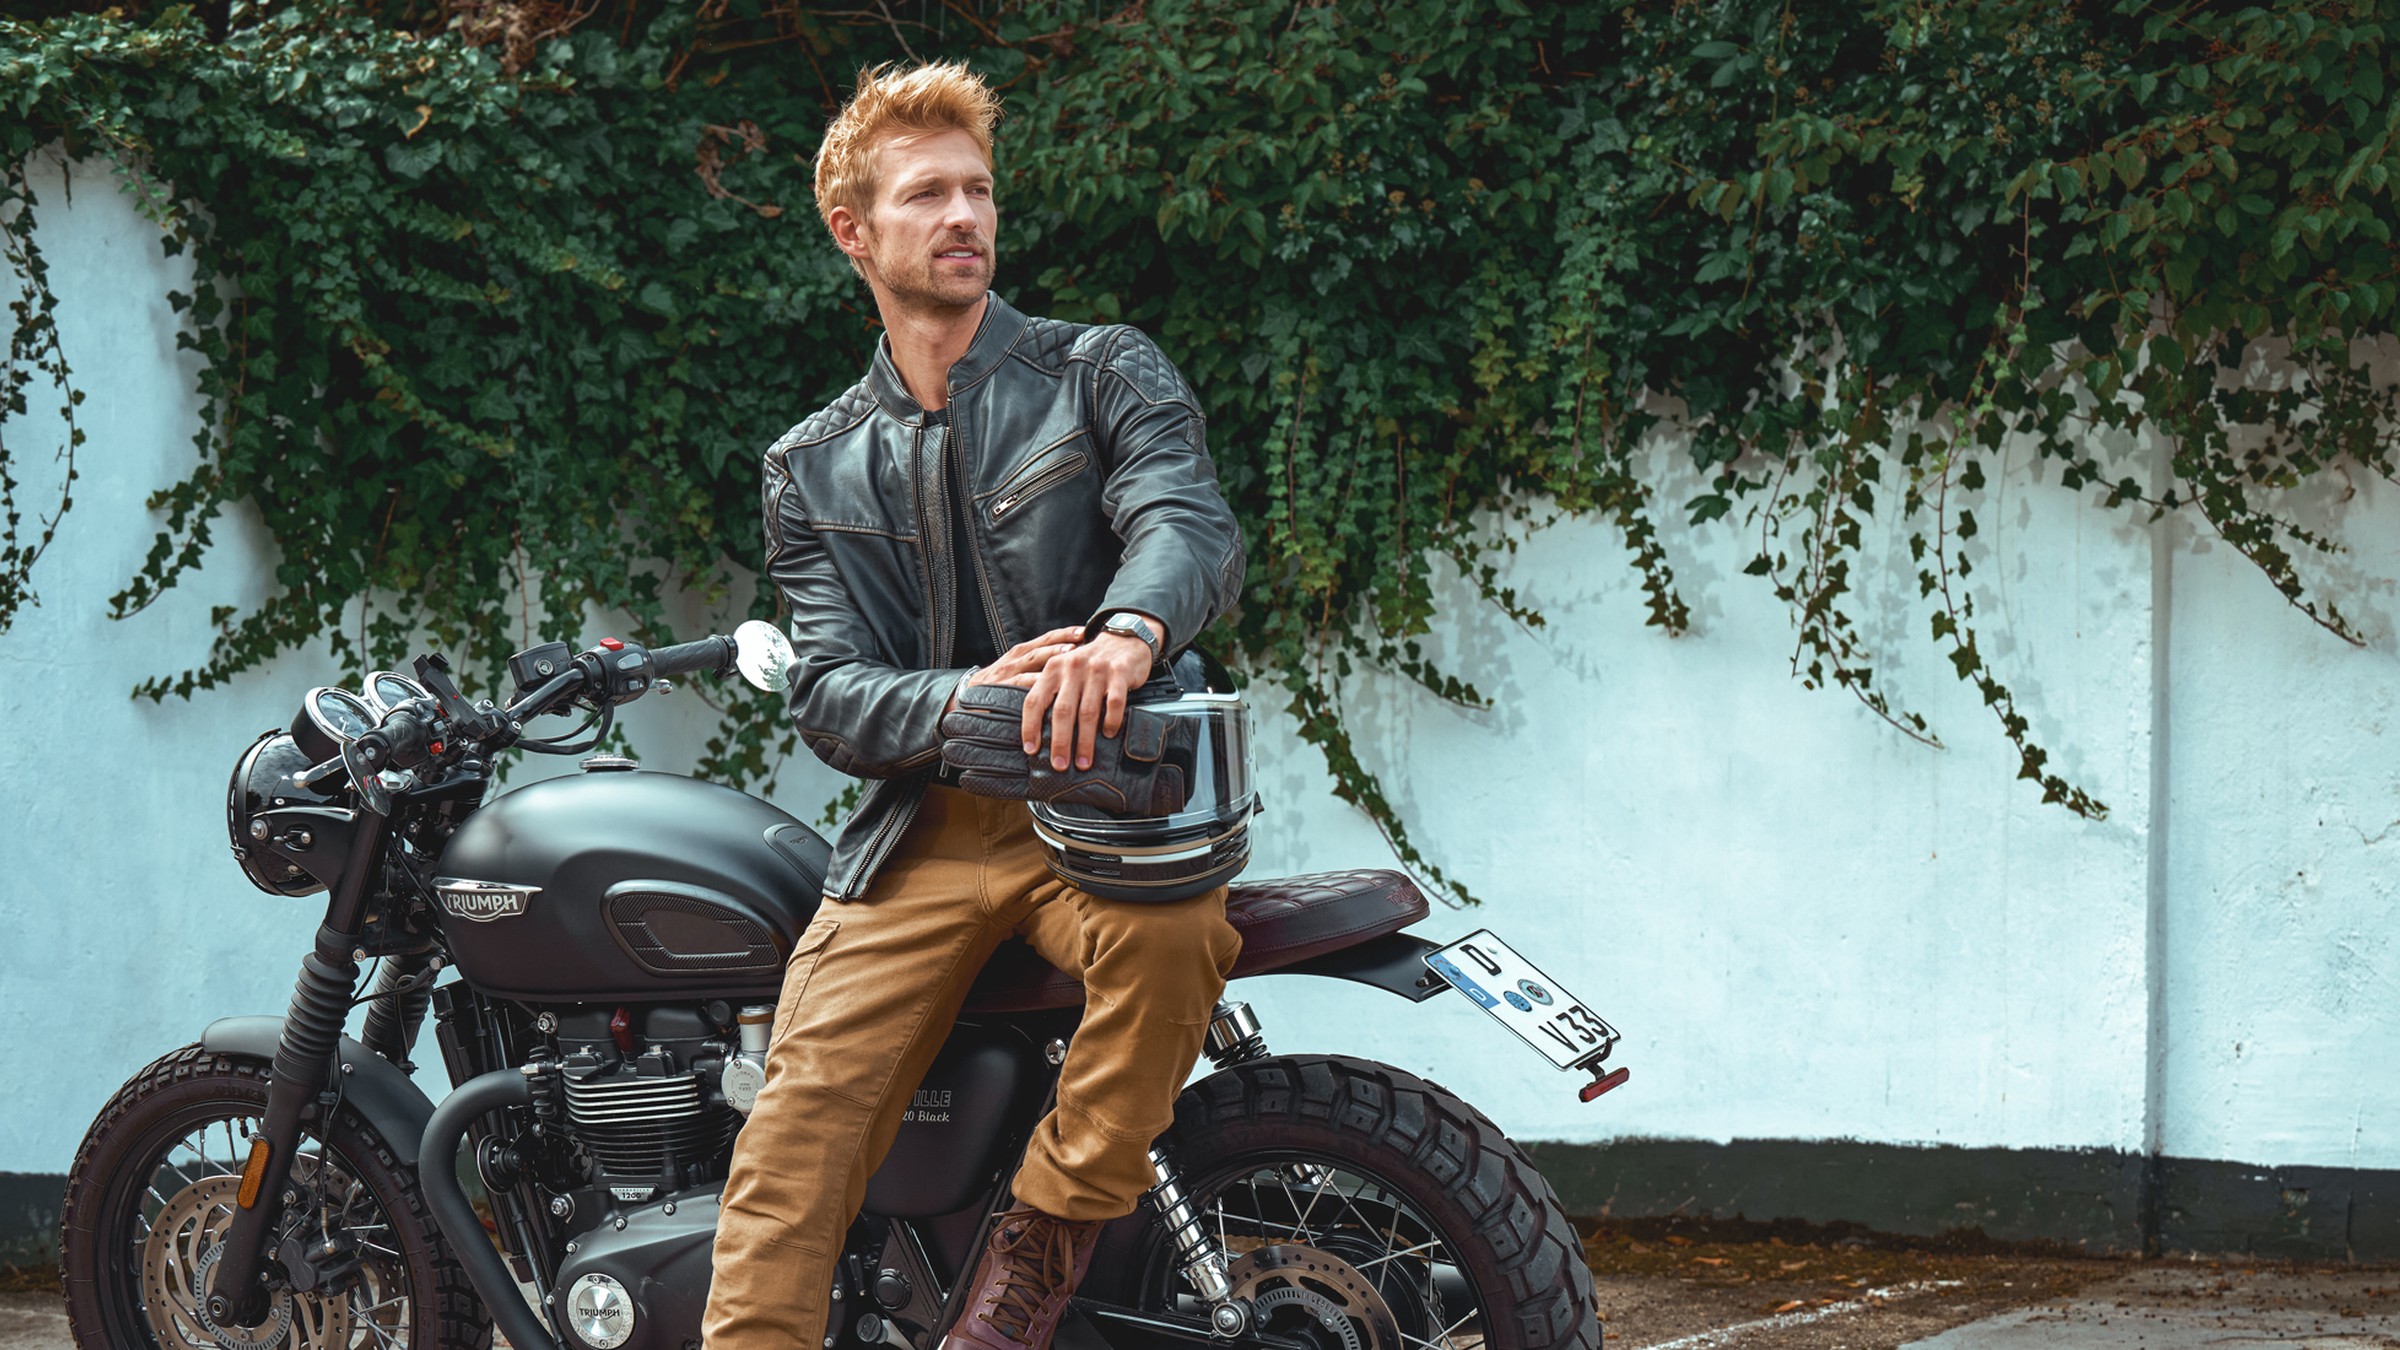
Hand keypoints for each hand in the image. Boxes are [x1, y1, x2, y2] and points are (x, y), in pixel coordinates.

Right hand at [962, 626, 1088, 691]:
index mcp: (1021, 654)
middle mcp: (1016, 659)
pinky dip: (1037, 682)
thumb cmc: (997, 690)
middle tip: (1086, 636)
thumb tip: (1070, 672)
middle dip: (1066, 639)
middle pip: (1045, 644)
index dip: (1068, 633)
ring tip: (1072, 653)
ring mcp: (1008, 672)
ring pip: (1035, 659)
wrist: (962, 702)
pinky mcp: (1002, 688)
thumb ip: (1038, 672)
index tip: (1089, 629)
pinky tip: (1052, 682)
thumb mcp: (1017, 676)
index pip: (1048, 639)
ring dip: (1054, 655)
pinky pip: (1021, 683)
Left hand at [1021, 621, 1161, 770]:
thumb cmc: (1091, 664)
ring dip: (1085, 741)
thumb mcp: (1066, 671)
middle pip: (1062, 711)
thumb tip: (1042, 734)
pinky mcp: (1120, 672)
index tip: (1031, 749)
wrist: (1124, 640)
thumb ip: (1054, 694)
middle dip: (1060, 742)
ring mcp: (1097, 669)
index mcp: (1053, 668)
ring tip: (1083, 761)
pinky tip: (1108, 734)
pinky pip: (1114, 703)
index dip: (1030, 726)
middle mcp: (1072, 667)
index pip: (1035, 700)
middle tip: (1059, 764)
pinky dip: (1111, 722)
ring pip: (1088, 712)